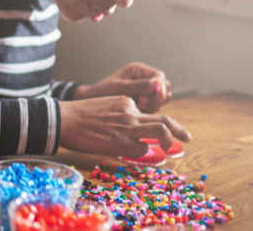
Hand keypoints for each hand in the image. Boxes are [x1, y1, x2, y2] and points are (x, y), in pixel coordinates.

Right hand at [58, 96, 191, 157]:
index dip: (153, 126)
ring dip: (170, 141)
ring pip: (160, 132)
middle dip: (179, 130)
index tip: (157, 133)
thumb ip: (120, 116)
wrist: (64, 119)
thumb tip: (132, 131)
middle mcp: (131, 112)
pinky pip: (141, 148)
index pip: (146, 115)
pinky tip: (131, 151)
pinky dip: (141, 151)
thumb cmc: (78, 115)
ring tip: (173, 148)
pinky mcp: (121, 142)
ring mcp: (128, 127)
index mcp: (125, 102)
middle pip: (164, 121)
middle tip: (188, 138)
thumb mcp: (105, 108)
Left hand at [75, 62, 171, 112]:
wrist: (93, 101)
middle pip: (165, 87)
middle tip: (141, 102)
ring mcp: (146, 91)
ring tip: (138, 106)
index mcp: (139, 71)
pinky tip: (137, 110)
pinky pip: (155, 107)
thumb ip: (139, 85)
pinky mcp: (144, 102)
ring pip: (162, 98)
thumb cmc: (104, 91)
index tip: (158, 95)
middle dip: (157, 96)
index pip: (160, 76)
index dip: (161, 86)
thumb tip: (158, 82)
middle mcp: (144, 79)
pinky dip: (149, 110)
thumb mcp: (121, 87)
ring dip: (153, 104)